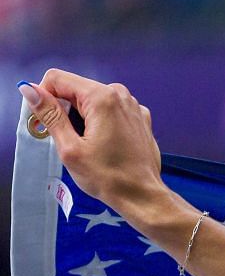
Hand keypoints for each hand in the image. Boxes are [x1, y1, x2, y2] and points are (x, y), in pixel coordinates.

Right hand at [20, 69, 165, 217]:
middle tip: (66, 138)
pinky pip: (110, 110)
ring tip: (86, 144)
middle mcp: (121, 95)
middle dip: (63, 109)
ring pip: (92, 99)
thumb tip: (30, 90)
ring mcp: (133, 106)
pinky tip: (103, 144)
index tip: (45, 121)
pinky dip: (100, 122)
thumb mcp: (70, 147)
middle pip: (75, 89)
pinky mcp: (139, 118)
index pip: (57, 79)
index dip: (44, 97)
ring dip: (81, 117)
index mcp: (102, 97)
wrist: (143, 196)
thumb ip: (50, 115)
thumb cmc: (109, 177)